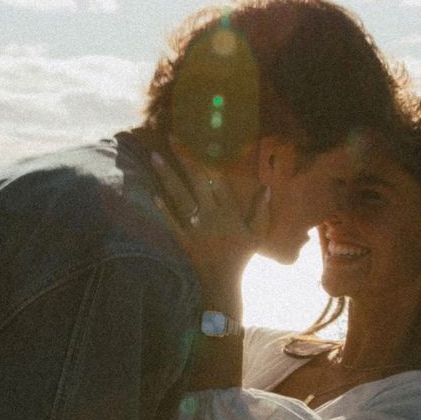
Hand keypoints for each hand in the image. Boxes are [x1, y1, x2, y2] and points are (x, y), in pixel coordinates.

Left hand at [151, 138, 269, 301]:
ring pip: (179, 195)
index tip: (198, 141)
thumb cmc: (242, 256)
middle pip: (195, 180)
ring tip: (155, 156)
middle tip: (171, 137)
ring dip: (167, 175)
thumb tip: (267, 188)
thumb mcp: (257, 234)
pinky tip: (153, 192)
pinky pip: (170, 221)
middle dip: (183, 158)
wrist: (223, 282)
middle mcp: (211, 215)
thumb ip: (261, 210)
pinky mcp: (182, 238)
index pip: (216, 178)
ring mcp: (195, 226)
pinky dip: (162, 208)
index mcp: (229, 211)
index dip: (206, 158)